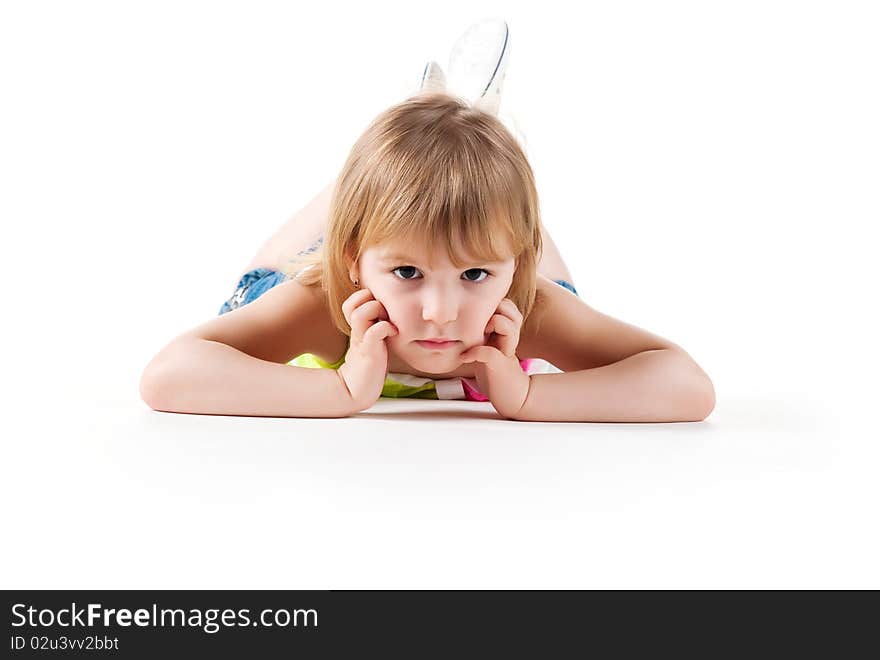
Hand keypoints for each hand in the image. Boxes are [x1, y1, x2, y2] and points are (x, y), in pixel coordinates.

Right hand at [337, 288, 397, 410]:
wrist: (359, 390)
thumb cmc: (370, 364)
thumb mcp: (372, 339)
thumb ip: (376, 324)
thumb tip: (391, 310)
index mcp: (359, 324)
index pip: (355, 298)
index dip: (368, 296)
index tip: (383, 307)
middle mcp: (358, 329)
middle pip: (355, 300)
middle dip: (373, 300)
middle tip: (386, 312)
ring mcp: (362, 340)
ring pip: (362, 312)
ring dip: (378, 312)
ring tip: (387, 321)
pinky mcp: (368, 352)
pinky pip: (375, 331)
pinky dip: (386, 328)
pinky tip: (394, 333)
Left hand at [459, 297, 530, 418]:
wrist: (511, 396)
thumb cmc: (495, 371)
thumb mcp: (487, 345)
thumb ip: (481, 330)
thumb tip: (458, 313)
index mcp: (505, 329)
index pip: (503, 302)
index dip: (490, 303)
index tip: (471, 313)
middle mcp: (509, 335)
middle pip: (508, 308)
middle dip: (492, 309)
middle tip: (476, 323)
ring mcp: (506, 349)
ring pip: (504, 323)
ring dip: (489, 324)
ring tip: (476, 335)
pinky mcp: (500, 364)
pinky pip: (488, 352)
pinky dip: (474, 352)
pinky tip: (464, 357)